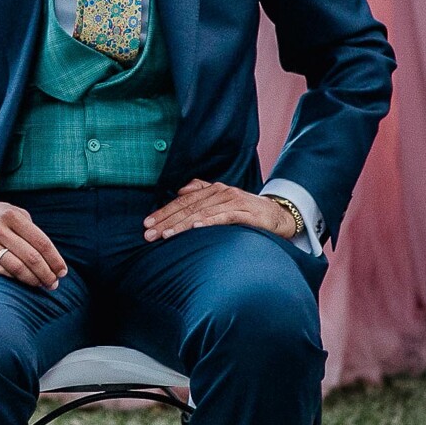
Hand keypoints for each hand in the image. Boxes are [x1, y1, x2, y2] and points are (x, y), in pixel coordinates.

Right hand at [0, 195, 67, 289]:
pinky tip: (21, 282)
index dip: (55, 259)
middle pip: (31, 257)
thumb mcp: (10, 211)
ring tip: (41, 285)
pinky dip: (14, 279)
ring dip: (32, 280)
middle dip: (46, 273)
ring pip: (16, 267)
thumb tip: (50, 254)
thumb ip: (29, 227)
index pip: (41, 242)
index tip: (62, 271)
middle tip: (54, 284)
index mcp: (13, 215)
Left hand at [143, 180, 297, 242]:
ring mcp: (232, 201)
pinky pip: (223, 217)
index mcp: (212, 190)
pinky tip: (195, 228)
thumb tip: (180, 191)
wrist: (278, 214)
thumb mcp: (223, 201)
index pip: (182, 201)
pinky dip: (208, 222)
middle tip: (149, 233)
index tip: (146, 224)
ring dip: (181, 224)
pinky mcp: (245, 212)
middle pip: (188, 207)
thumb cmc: (247, 211)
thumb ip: (203, 192)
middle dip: (166, 221)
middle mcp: (220, 192)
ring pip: (201, 213)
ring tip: (165, 235)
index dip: (163, 212)